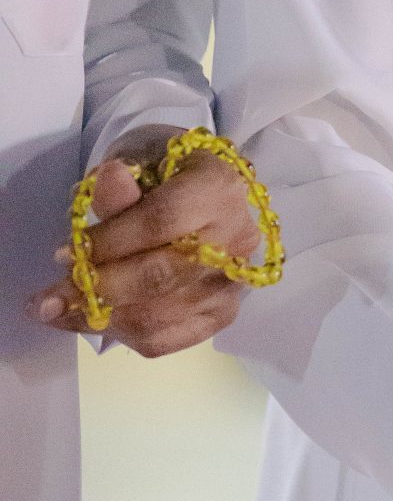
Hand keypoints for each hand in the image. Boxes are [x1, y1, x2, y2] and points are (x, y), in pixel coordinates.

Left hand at [29, 134, 259, 357]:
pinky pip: (164, 339)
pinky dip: (119, 334)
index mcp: (220, 187)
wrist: (196, 192)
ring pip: (157, 315)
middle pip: (161, 275)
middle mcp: (237, 238)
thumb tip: (108, 180)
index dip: (109, 241)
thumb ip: (122, 182)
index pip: (161, 221)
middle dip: (97, 290)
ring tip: (57, 311)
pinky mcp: (220, 314)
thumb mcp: (137, 160)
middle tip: (47, 300)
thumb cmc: (160, 171)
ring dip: (98, 318)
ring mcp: (232, 282)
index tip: (63, 255)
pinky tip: (90, 320)